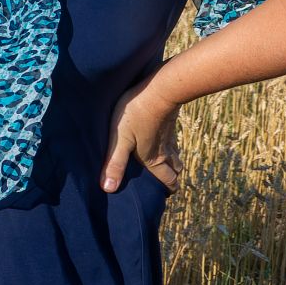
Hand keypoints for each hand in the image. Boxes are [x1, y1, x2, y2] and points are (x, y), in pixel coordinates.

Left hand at [102, 71, 182, 193]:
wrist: (160, 89)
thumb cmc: (135, 115)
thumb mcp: (120, 140)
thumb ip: (114, 164)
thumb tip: (108, 189)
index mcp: (154, 159)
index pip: (168, 181)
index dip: (169, 189)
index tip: (165, 195)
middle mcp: (165, 151)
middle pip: (176, 170)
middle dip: (172, 179)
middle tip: (165, 183)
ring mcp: (169, 136)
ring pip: (176, 155)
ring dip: (173, 163)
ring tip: (166, 167)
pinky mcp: (170, 122)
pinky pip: (173, 140)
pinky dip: (171, 147)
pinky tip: (163, 141)